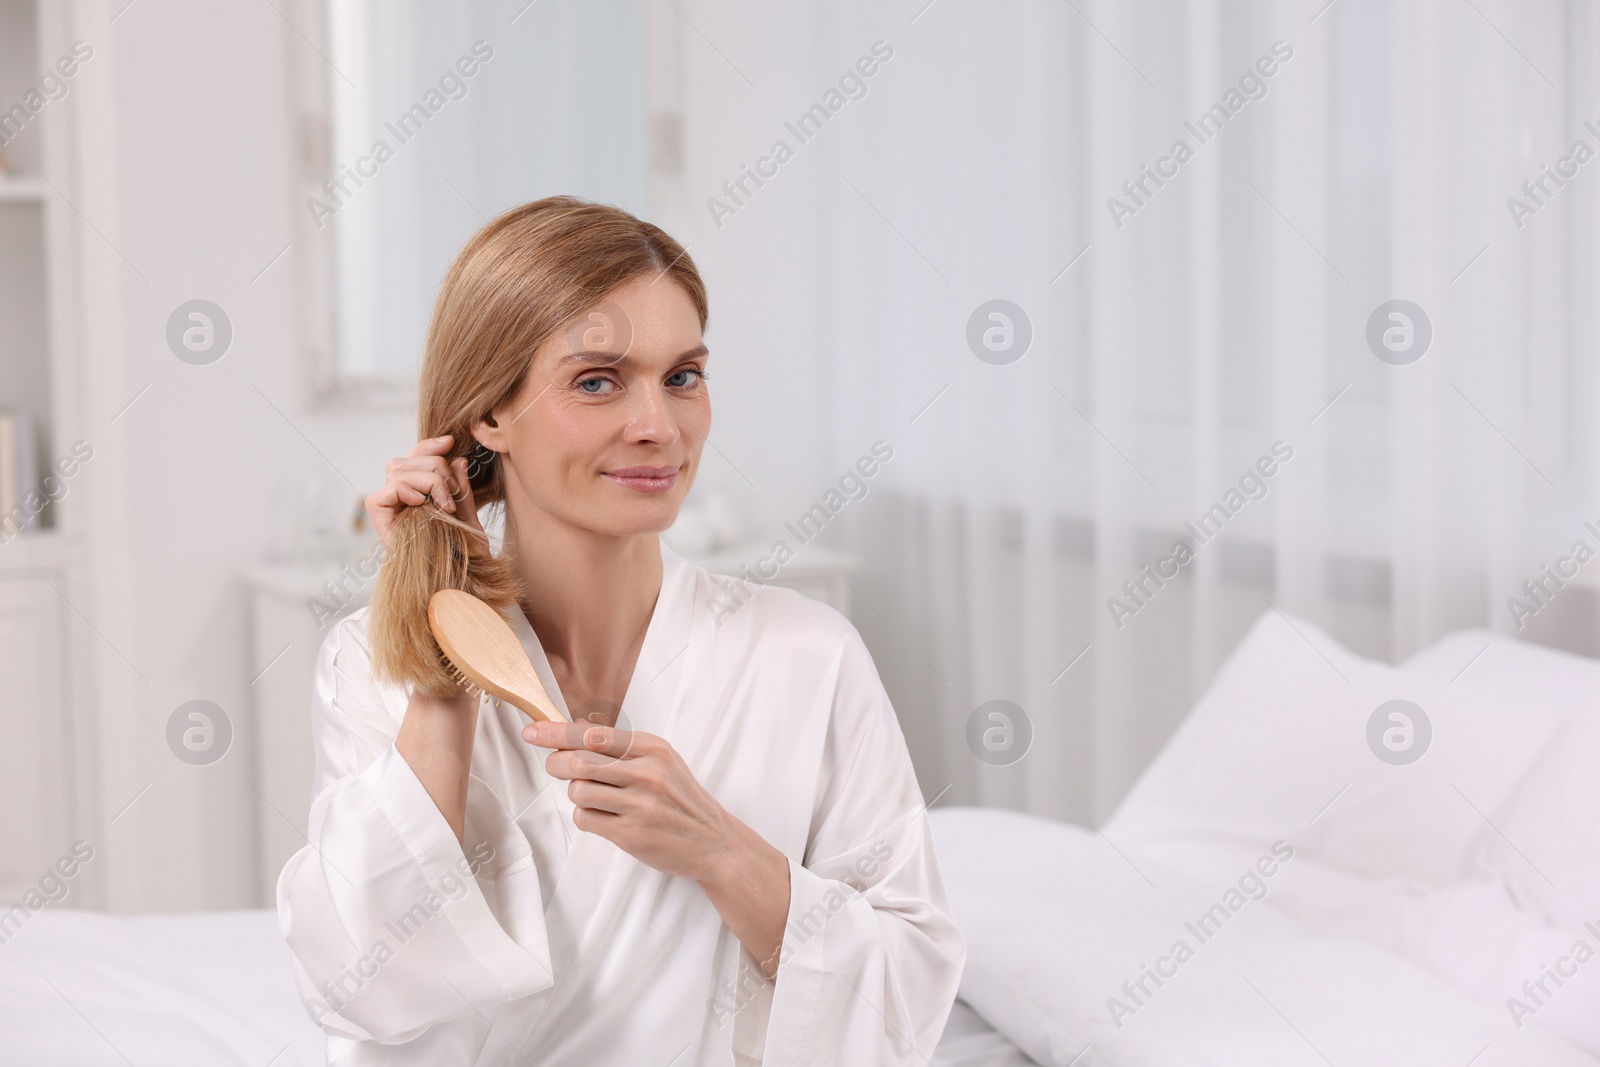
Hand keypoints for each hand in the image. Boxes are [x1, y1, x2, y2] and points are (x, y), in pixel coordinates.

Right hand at [365, 435, 480, 546]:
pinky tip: (422, 503)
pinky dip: (404, 491)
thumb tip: (458, 458)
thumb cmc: (467, 555)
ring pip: (397, 471)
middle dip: (435, 467)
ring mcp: (389, 512)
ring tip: (446, 505)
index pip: (414, 459)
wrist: (462, 582)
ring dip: (428, 481)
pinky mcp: (380, 522)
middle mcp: (400, 502)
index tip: (452, 442)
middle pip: (404, 461)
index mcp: (418, 496)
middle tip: (453, 493)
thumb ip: (461, 488)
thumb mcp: (469, 515)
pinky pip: (384, 493)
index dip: (429, 446)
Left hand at [525, 720, 792, 973]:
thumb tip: (572, 733)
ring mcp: (639, 805)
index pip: (592, 734)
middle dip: (557, 764)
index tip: (531, 731)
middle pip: (578, 762)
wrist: (712, 841)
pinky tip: (602, 817)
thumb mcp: (660, 761)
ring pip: (578, 792)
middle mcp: (646, 773)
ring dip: (576, 794)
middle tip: (556, 767)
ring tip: (593, 797)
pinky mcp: (631, 834)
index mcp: (652, 748)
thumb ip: (621, 748)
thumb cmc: (680, 798)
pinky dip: (585, 817)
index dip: (555, 732)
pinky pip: (586, 819)